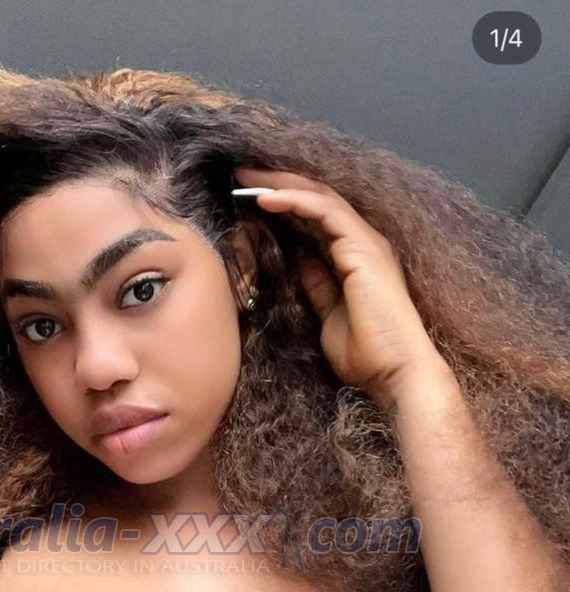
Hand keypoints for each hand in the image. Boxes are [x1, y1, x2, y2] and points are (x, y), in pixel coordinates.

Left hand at [234, 167, 445, 404]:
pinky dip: (295, 200)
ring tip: (246, 177)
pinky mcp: (362, 247)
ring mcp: (364, 242)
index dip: (283, 204)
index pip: (314, 218)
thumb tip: (299, 261)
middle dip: (277, 184)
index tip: (247, 197)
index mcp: (353, 256)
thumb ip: (316, 285)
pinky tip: (266, 198)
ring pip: (319, 197)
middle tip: (241, 175)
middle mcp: (361, 242)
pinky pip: (325, 211)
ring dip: (281, 184)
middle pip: (315, 200)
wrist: (395, 372)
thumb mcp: (327, 314)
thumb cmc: (366, 353)